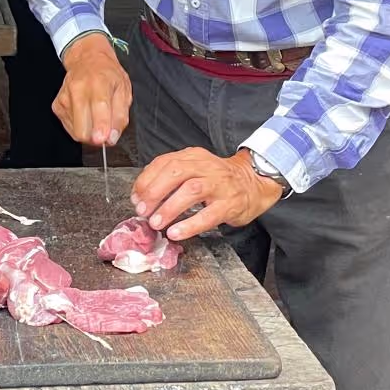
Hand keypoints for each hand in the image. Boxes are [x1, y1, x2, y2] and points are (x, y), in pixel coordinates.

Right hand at [50, 33, 131, 147]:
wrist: (87, 59)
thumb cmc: (107, 74)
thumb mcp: (124, 90)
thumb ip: (121, 115)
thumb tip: (112, 137)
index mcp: (99, 82)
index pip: (99, 107)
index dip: (101, 127)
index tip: (104, 140)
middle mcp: (79, 89)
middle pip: (82, 127)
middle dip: (96, 137)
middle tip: (105, 132)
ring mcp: (65, 97)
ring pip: (76, 131)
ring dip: (89, 132)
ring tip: (95, 117)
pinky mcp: (57, 105)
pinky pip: (70, 128)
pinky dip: (80, 126)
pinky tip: (85, 114)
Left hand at [132, 148, 285, 241]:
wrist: (253, 183)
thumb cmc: (218, 180)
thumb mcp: (194, 170)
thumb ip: (169, 178)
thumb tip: (141, 196)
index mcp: (193, 156)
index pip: (164, 162)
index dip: (146, 180)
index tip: (136, 198)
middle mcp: (206, 166)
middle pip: (176, 172)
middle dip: (155, 192)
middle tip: (142, 211)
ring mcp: (219, 184)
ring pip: (191, 190)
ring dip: (169, 208)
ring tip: (156, 223)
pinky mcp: (230, 204)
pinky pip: (209, 215)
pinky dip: (190, 225)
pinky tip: (176, 232)